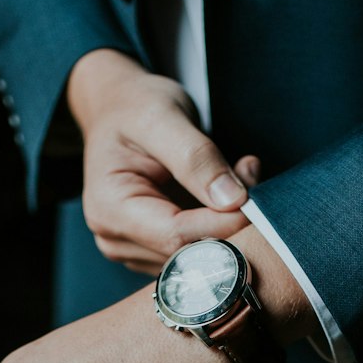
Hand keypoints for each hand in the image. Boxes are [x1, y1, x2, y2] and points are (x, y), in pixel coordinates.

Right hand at [68, 49, 260, 273]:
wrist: (118, 107)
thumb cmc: (134, 107)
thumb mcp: (163, 118)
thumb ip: (196, 159)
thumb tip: (233, 200)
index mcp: (109, 209)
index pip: (176, 236)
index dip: (222, 224)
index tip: (254, 199)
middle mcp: (117, 239)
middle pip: (188, 253)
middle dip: (227, 222)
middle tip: (248, 175)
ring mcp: (135, 249)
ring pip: (198, 256)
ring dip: (227, 223)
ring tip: (235, 174)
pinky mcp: (155, 248)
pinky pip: (198, 250)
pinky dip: (220, 225)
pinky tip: (223, 192)